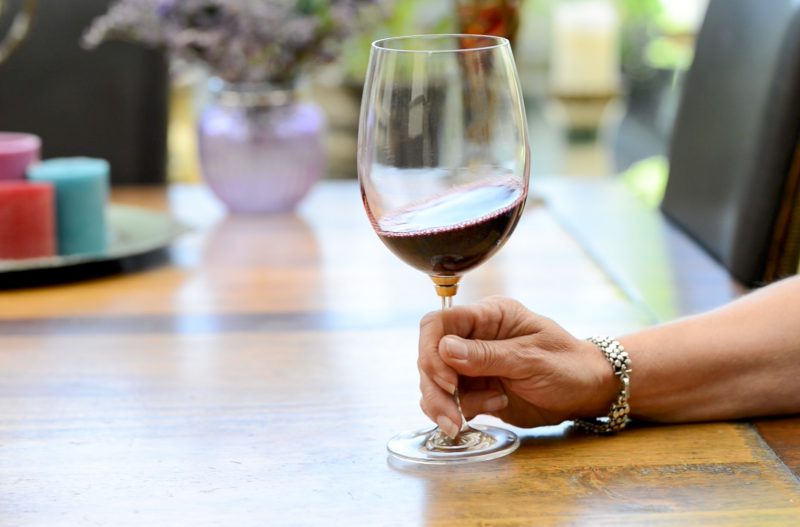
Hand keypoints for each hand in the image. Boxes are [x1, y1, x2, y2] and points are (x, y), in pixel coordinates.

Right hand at [417, 297, 617, 437]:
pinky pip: (449, 400)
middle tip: (452, 416)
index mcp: (488, 317)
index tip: (446, 380)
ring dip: (444, 404)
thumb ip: (487, 355)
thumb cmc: (568, 365)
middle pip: (430, 356)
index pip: (439, 323)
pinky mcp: (475, 389)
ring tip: (467, 419)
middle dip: (435, 388)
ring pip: (435, 382)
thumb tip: (443, 349)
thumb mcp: (531, 359)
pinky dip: (458, 411)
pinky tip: (490, 410)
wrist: (588, 391)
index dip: (431, 350)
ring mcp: (472, 365)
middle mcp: (474, 338)